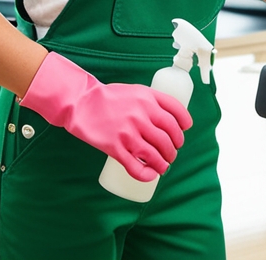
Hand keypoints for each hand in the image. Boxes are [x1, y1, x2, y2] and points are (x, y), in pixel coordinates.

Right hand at [19, 52, 192, 181]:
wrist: (81, 102)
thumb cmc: (109, 97)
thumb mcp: (135, 91)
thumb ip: (152, 102)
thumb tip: (172, 119)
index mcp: (148, 98)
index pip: (176, 113)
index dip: (184, 125)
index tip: (184, 131)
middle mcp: (140, 115)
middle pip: (168, 138)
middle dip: (174, 149)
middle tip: (172, 153)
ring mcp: (128, 132)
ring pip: (155, 154)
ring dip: (163, 163)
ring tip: (163, 165)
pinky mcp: (114, 147)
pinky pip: (135, 166)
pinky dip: (146, 174)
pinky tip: (151, 175)